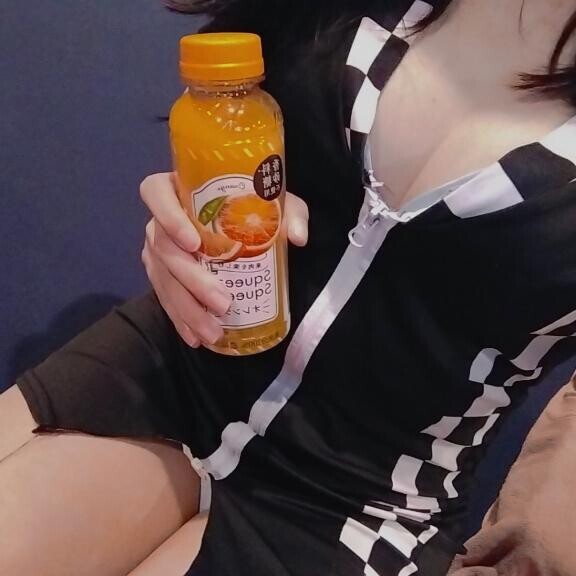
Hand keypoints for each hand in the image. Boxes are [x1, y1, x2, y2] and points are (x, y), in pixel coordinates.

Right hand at [140, 172, 308, 347]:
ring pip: (163, 279)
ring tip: (212, 333)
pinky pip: (165, 298)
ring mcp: (158, 250)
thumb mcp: (276, 202)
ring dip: (186, 309)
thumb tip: (297, 237)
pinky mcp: (162, 275)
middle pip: (163, 248)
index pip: (156, 193)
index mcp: (178, 189)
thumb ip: (290, 214)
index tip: (193, 243)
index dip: (168, 218)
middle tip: (223, 303)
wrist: (241, 221)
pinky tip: (196, 338)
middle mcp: (160, 220)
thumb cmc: (254, 204)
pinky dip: (181, 319)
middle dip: (191, 280)